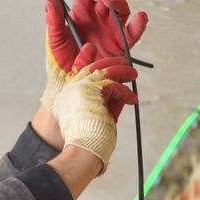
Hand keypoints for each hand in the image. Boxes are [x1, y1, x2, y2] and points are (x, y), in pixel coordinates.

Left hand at [40, 0, 148, 114]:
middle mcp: (97, 22)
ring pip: (120, 11)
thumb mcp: (53, 41)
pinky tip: (139, 17)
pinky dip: (138, 25)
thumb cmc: (61, 65)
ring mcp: (110, 33)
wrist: (69, 90)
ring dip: (118, 2)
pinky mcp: (121, 47)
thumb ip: (53, 21)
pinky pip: (132, 34)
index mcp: (80, 16)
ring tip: (110, 1)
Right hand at [49, 43, 138, 174]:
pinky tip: (132, 100)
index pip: (77, 70)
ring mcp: (80, 88)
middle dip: (110, 62)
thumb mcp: (95, 116)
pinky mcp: (92, 92)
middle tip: (123, 61)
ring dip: (122, 72)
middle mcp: (71, 89)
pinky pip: (114, 86)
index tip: (91, 49)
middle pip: (92, 67)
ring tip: (133, 75)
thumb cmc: (89, 140)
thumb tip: (119, 89)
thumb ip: (103, 101)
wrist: (83, 150)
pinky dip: (125, 93)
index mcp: (67, 96)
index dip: (85, 58)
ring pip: (105, 72)